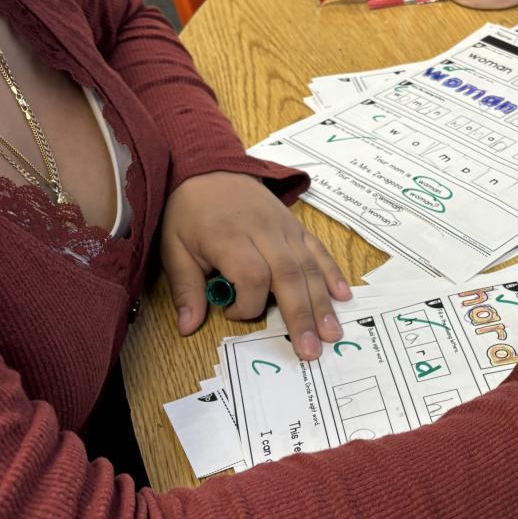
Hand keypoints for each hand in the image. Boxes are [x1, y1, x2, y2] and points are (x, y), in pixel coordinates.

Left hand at [160, 171, 351, 358]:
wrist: (209, 167)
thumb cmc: (189, 211)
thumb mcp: (175, 247)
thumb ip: (186, 288)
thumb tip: (187, 327)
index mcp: (230, 238)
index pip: (251, 276)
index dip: (247, 304)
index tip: (231, 313)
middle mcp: (264, 232)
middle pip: (288, 276)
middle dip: (300, 316)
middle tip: (310, 350)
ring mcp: (285, 229)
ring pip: (308, 267)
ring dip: (322, 303)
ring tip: (331, 333)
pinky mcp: (296, 227)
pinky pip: (318, 250)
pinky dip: (332, 274)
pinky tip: (342, 297)